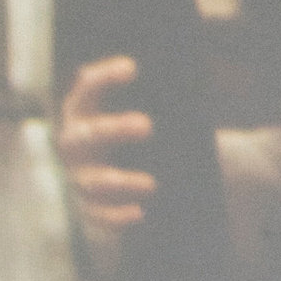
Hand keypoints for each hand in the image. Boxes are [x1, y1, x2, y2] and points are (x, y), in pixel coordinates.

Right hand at [56, 54, 153, 229]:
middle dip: (114, 130)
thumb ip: (169, 86)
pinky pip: (99, 217)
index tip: (132, 68)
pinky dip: (118, 217)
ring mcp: (81, 177)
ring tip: (152, 185)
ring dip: (120, 182)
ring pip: (93, 183)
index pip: (86, 89)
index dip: (104, 78)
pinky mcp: (91, 209)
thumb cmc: (150, 126)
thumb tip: (203, 62)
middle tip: (147, 126)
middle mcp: (76, 144)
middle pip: (86, 136)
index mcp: (86, 110)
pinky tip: (141, 214)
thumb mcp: (157, 102)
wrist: (150, 169)